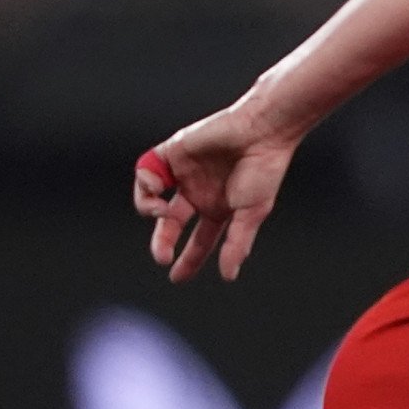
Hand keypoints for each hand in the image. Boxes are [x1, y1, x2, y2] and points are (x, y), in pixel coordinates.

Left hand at [135, 102, 297, 283]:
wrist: (260, 131)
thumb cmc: (263, 170)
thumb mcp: (250, 213)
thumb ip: (236, 244)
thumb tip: (228, 275)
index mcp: (219, 208)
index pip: (199, 240)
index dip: (188, 260)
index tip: (177, 277)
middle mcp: (199, 192)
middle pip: (170, 224)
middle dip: (163, 242)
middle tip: (162, 257)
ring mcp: (183, 173)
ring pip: (152, 199)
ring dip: (150, 210)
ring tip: (163, 211)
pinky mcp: (172, 152)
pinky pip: (146, 171)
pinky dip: (145, 183)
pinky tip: (159, 187)